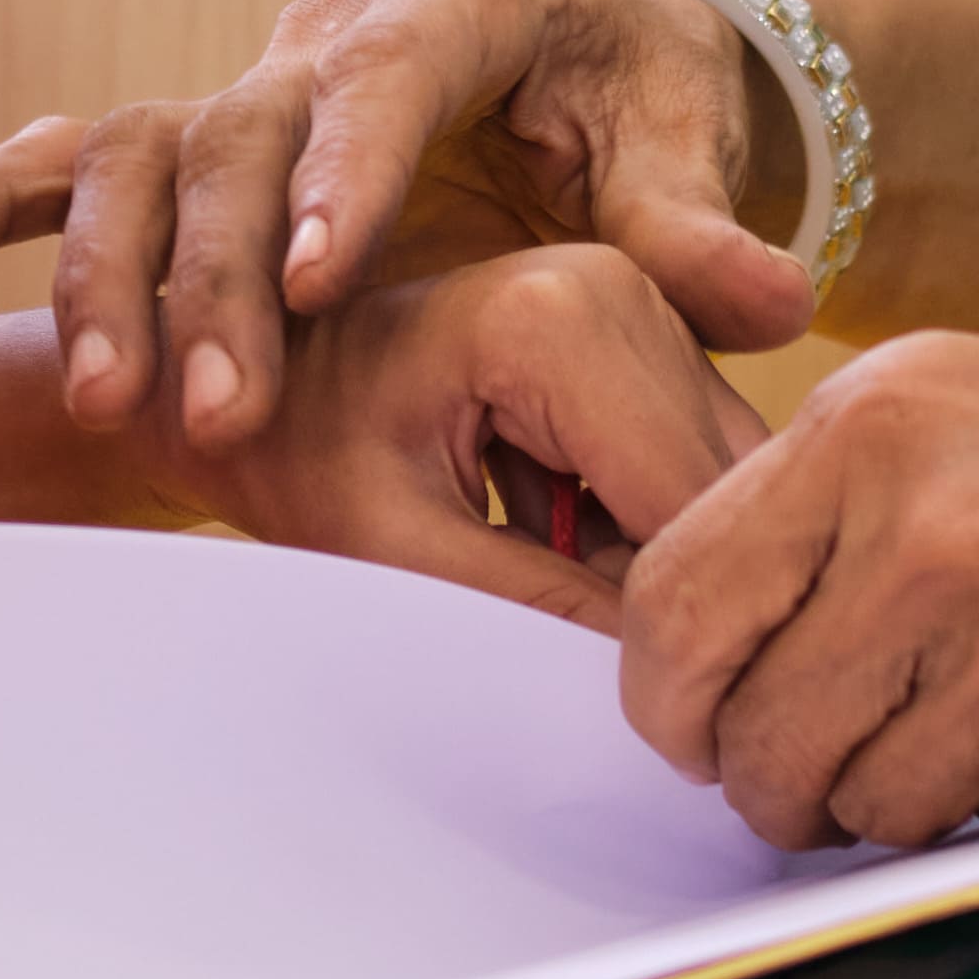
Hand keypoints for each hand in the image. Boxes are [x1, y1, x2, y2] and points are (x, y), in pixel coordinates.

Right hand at [0, 0, 813, 463]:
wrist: (584, 60)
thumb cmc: (642, 98)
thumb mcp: (684, 143)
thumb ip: (706, 228)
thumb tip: (776, 308)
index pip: (392, 78)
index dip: (348, 174)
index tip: (319, 278)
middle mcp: (339, 16)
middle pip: (251, 134)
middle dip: (225, 275)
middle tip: (221, 414)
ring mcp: (256, 69)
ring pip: (151, 156)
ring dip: (115, 276)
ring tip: (104, 404)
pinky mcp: (204, 124)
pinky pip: (79, 150)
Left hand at [146, 243, 772, 631]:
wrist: (254, 379)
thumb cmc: (298, 453)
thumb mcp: (398, 552)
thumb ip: (539, 610)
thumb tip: (670, 685)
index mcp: (558, 318)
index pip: (689, 507)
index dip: (668, 620)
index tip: (610, 692)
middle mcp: (623, 286)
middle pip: (722, 490)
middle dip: (672, 588)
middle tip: (573, 643)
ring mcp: (643, 304)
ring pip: (724, 484)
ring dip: (660, 563)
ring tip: (550, 585)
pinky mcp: (646, 337)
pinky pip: (697, 465)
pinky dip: (647, 532)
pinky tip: (566, 549)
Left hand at [615, 291, 978, 851]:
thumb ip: (851, 501)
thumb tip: (742, 632)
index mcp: (871, 428)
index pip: (673, 606)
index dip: (674, 695)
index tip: (706, 720)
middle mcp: (918, 539)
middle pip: (750, 739)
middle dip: (778, 779)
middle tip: (837, 761)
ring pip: (856, 810)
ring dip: (897, 804)